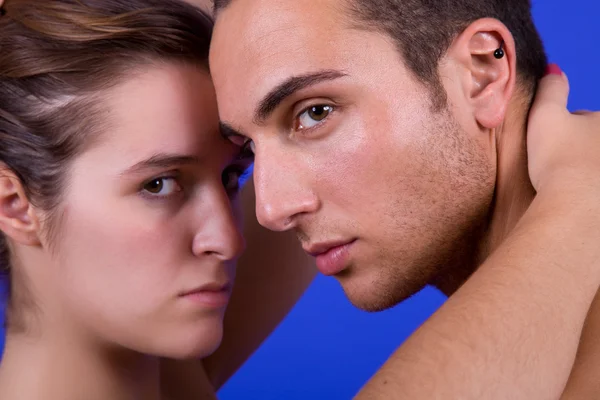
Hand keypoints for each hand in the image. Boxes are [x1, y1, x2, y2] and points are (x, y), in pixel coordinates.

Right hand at [527, 64, 599, 194]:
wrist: (575, 207)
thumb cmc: (560, 159)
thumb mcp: (545, 115)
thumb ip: (551, 88)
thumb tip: (554, 69)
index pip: (589, 117)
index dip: (570, 126)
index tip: (556, 142)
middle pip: (594, 140)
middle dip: (583, 147)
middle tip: (561, 163)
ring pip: (594, 164)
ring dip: (586, 169)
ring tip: (568, 184)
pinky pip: (594, 192)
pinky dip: (589, 192)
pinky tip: (578, 200)